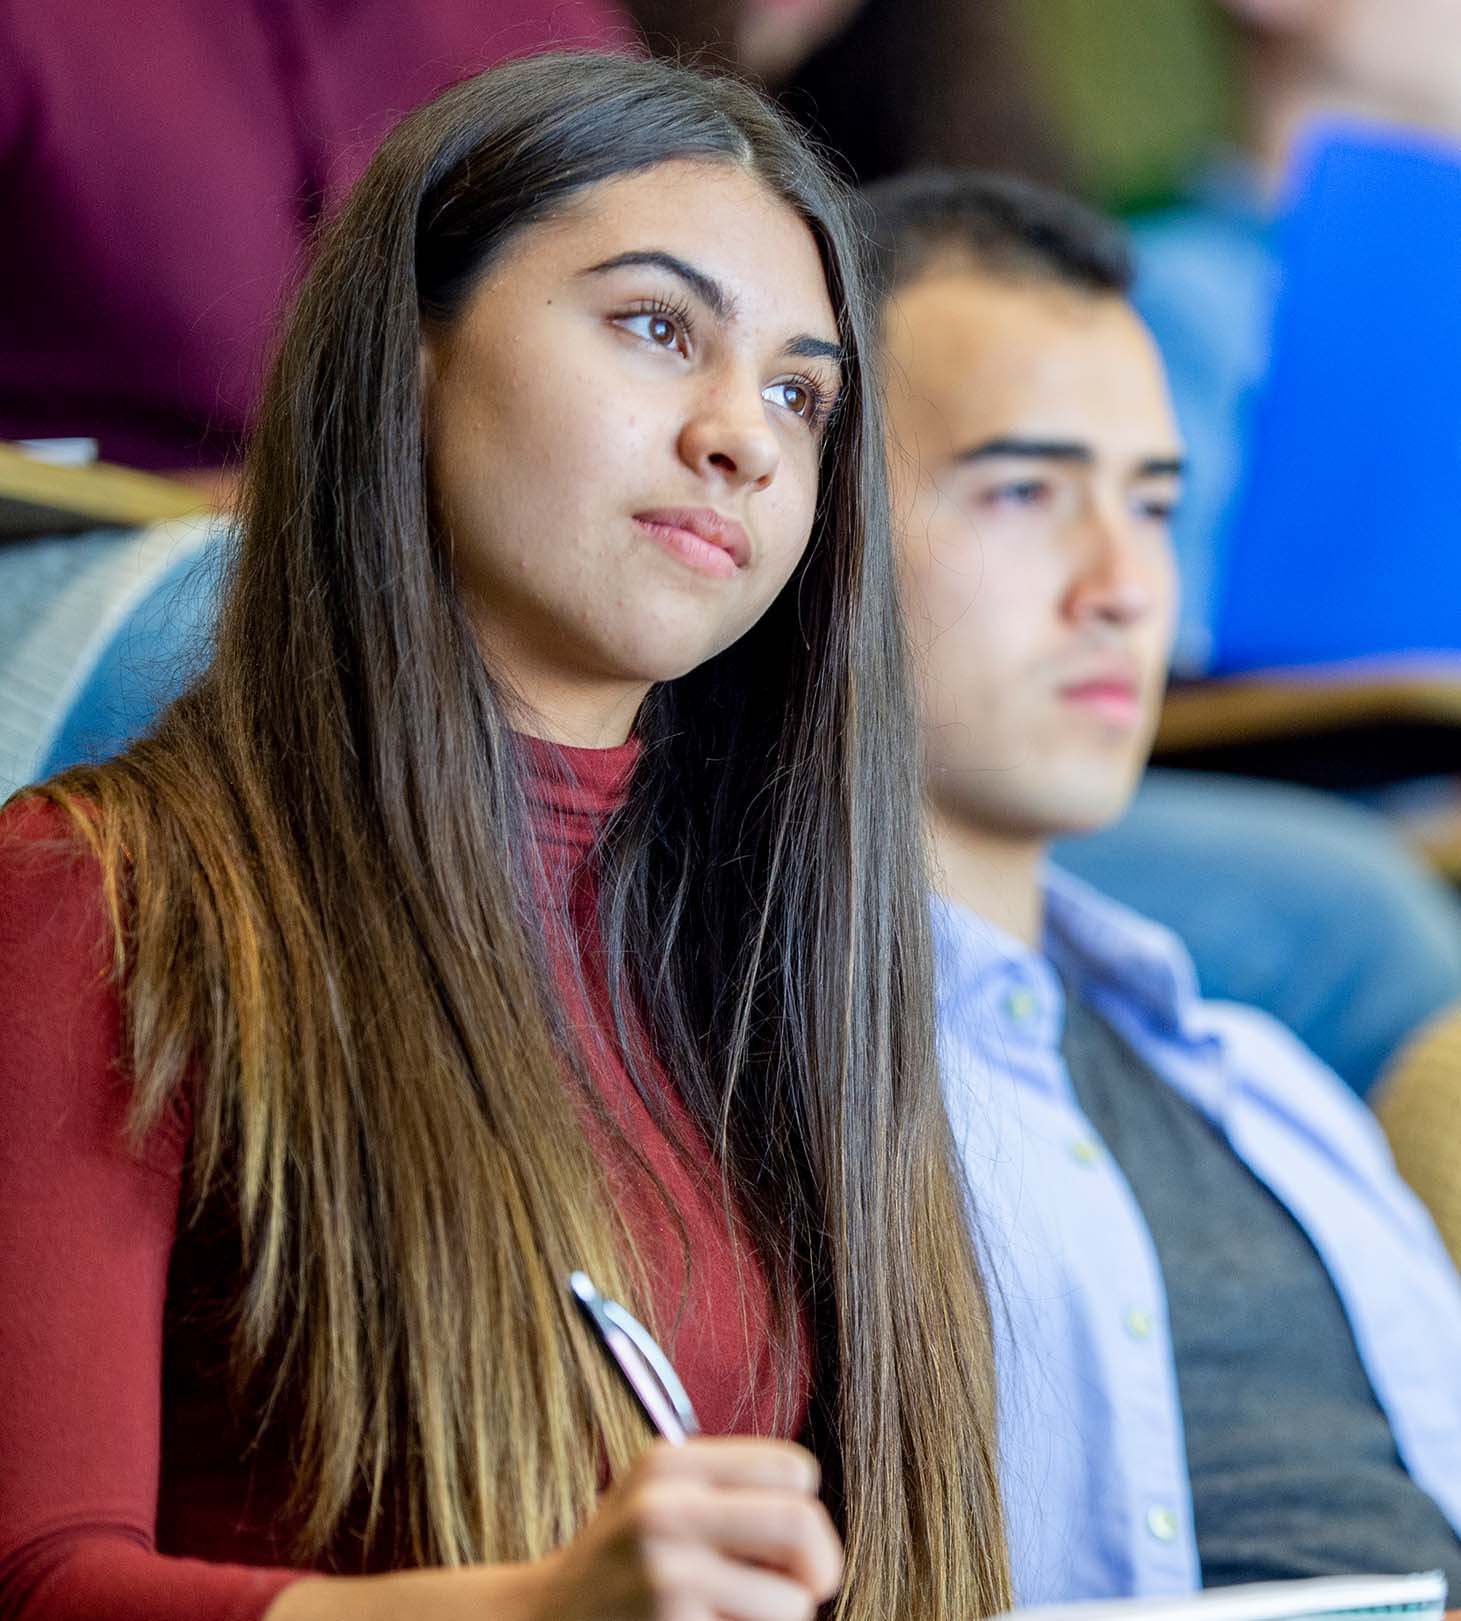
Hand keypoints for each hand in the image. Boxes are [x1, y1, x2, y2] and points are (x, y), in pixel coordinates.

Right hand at [529, 1437, 843, 1620]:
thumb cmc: (620, 1566)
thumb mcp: (657, 1499)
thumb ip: (725, 1492)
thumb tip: (817, 1532)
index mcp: (670, 1465)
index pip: (793, 1470)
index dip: (805, 1510)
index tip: (790, 1544)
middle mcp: (666, 1509)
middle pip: (802, 1525)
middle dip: (821, 1566)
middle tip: (808, 1589)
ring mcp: (667, 1574)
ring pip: (792, 1603)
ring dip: (779, 1619)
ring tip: (734, 1616)